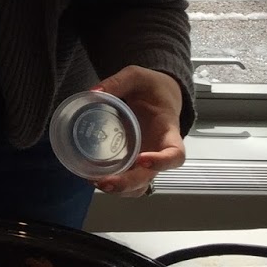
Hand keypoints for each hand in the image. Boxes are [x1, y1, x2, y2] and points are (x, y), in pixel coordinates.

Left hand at [90, 65, 185, 197]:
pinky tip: (91, 176)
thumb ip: (118, 82)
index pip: (175, 154)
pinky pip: (126, 178)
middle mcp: (159, 151)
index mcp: (168, 131)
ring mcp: (146, 159)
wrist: (158, 95)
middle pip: (150, 176)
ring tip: (95, 182)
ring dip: (120, 189)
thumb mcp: (137, 77)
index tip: (142, 159)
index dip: (162, 162)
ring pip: (139, 185)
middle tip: (104, 182)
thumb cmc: (152, 87)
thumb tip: (92, 92)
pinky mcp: (133, 161)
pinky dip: (112, 182)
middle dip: (128, 183)